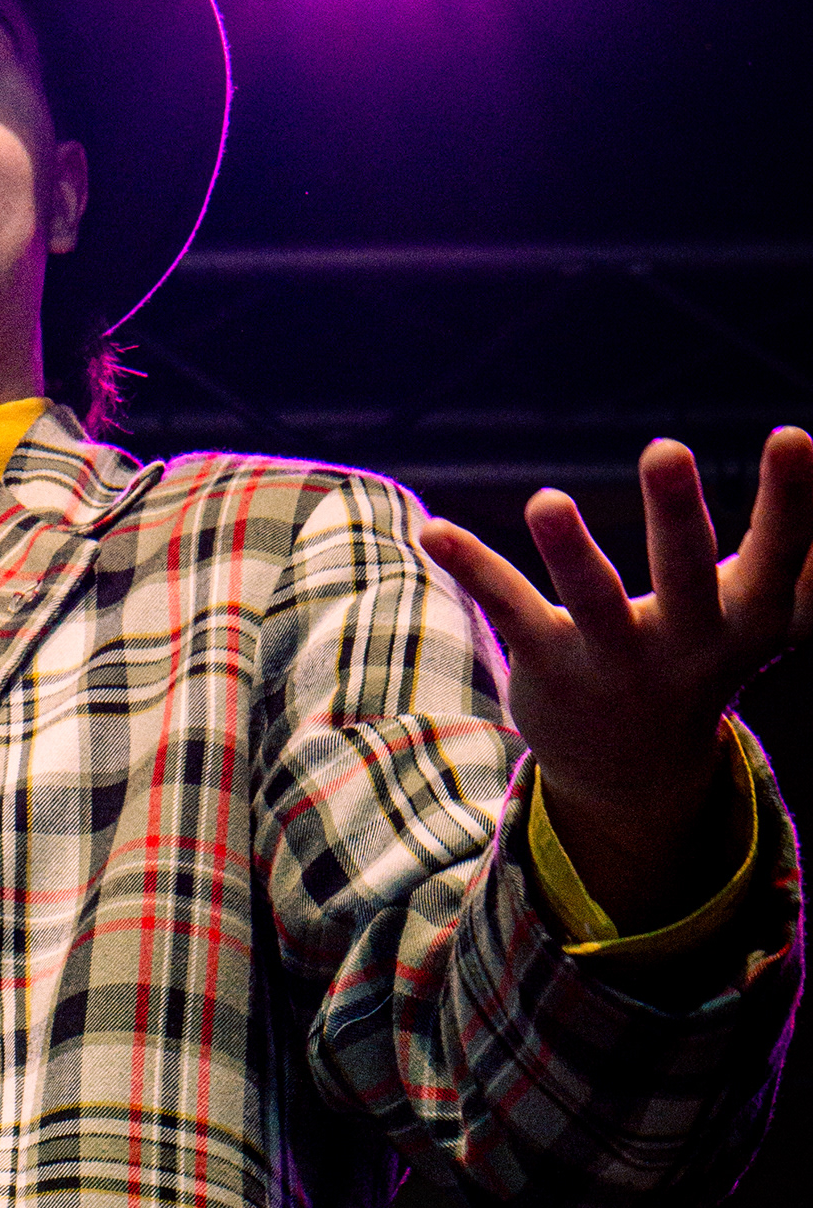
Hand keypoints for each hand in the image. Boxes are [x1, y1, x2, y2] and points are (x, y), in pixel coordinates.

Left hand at [420, 428, 812, 926]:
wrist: (635, 773)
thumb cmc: (707, 656)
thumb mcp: (767, 618)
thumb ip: (807, 568)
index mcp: (750, 618)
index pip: (780, 554)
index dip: (792, 499)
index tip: (793, 434)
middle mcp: (688, 642)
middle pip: (687, 573)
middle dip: (676, 514)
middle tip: (665, 447)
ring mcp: (616, 658)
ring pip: (593, 600)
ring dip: (569, 550)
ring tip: (546, 499)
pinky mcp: (550, 664)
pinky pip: (511, 609)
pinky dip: (472, 567)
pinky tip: (433, 528)